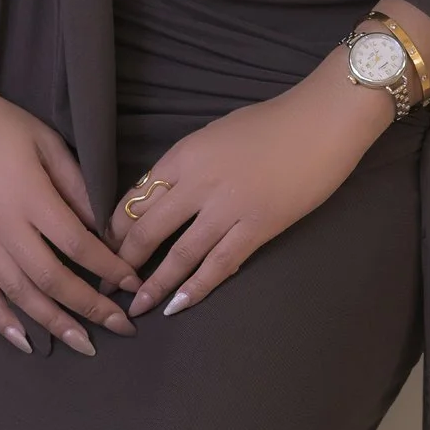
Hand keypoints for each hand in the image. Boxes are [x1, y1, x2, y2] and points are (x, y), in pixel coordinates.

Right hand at [0, 63, 137, 356]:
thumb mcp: (48, 144)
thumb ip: (77, 187)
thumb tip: (104, 230)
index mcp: (30, 197)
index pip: (78, 245)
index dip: (109, 269)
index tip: (133, 284)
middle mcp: (3, 227)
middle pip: (52, 279)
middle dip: (91, 308)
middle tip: (122, 327)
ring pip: (20, 295)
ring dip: (54, 323)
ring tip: (84, 344)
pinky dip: (4, 321)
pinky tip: (27, 342)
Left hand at [114, 65, 387, 315]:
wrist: (323, 122)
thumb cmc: (272, 122)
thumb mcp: (215, 134)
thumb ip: (188, 165)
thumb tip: (166, 195)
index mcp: (184, 155)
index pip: (135, 197)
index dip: (116, 227)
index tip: (106, 247)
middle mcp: (198, 183)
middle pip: (147, 229)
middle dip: (124, 261)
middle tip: (108, 284)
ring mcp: (228, 208)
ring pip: (180, 254)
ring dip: (154, 284)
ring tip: (136, 307)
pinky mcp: (258, 228)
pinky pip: (219, 264)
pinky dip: (196, 288)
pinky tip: (177, 306)